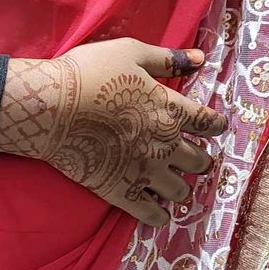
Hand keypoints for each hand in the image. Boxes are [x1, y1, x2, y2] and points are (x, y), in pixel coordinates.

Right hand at [0, 38, 227, 225]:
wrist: (51, 108)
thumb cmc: (89, 74)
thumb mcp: (129, 53)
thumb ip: (166, 58)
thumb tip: (200, 58)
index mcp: (169, 109)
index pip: (207, 122)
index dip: (216, 125)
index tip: (216, 127)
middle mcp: (164, 144)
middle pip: (199, 161)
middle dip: (201, 161)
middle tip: (196, 161)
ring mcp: (144, 171)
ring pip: (180, 190)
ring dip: (181, 188)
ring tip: (175, 186)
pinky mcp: (121, 190)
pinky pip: (150, 214)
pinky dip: (158, 216)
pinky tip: (158, 214)